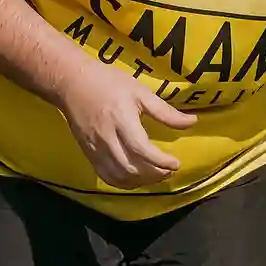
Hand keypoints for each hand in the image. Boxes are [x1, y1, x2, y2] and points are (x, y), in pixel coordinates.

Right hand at [57, 62, 195, 188]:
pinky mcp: (89, 154)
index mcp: (121, 120)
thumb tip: (193, 122)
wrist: (72, 83)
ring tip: (156, 175)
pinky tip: (136, 178)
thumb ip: (165, 111)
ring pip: (119, 176)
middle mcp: (107, 138)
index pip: (142, 149)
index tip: (176, 163)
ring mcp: (95, 149)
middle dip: (154, 175)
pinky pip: (106, 176)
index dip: (161, 161)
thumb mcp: (140, 91)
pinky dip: (123, 183)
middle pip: (131, 168)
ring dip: (141, 181)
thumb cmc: (108, 83)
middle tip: (169, 171)